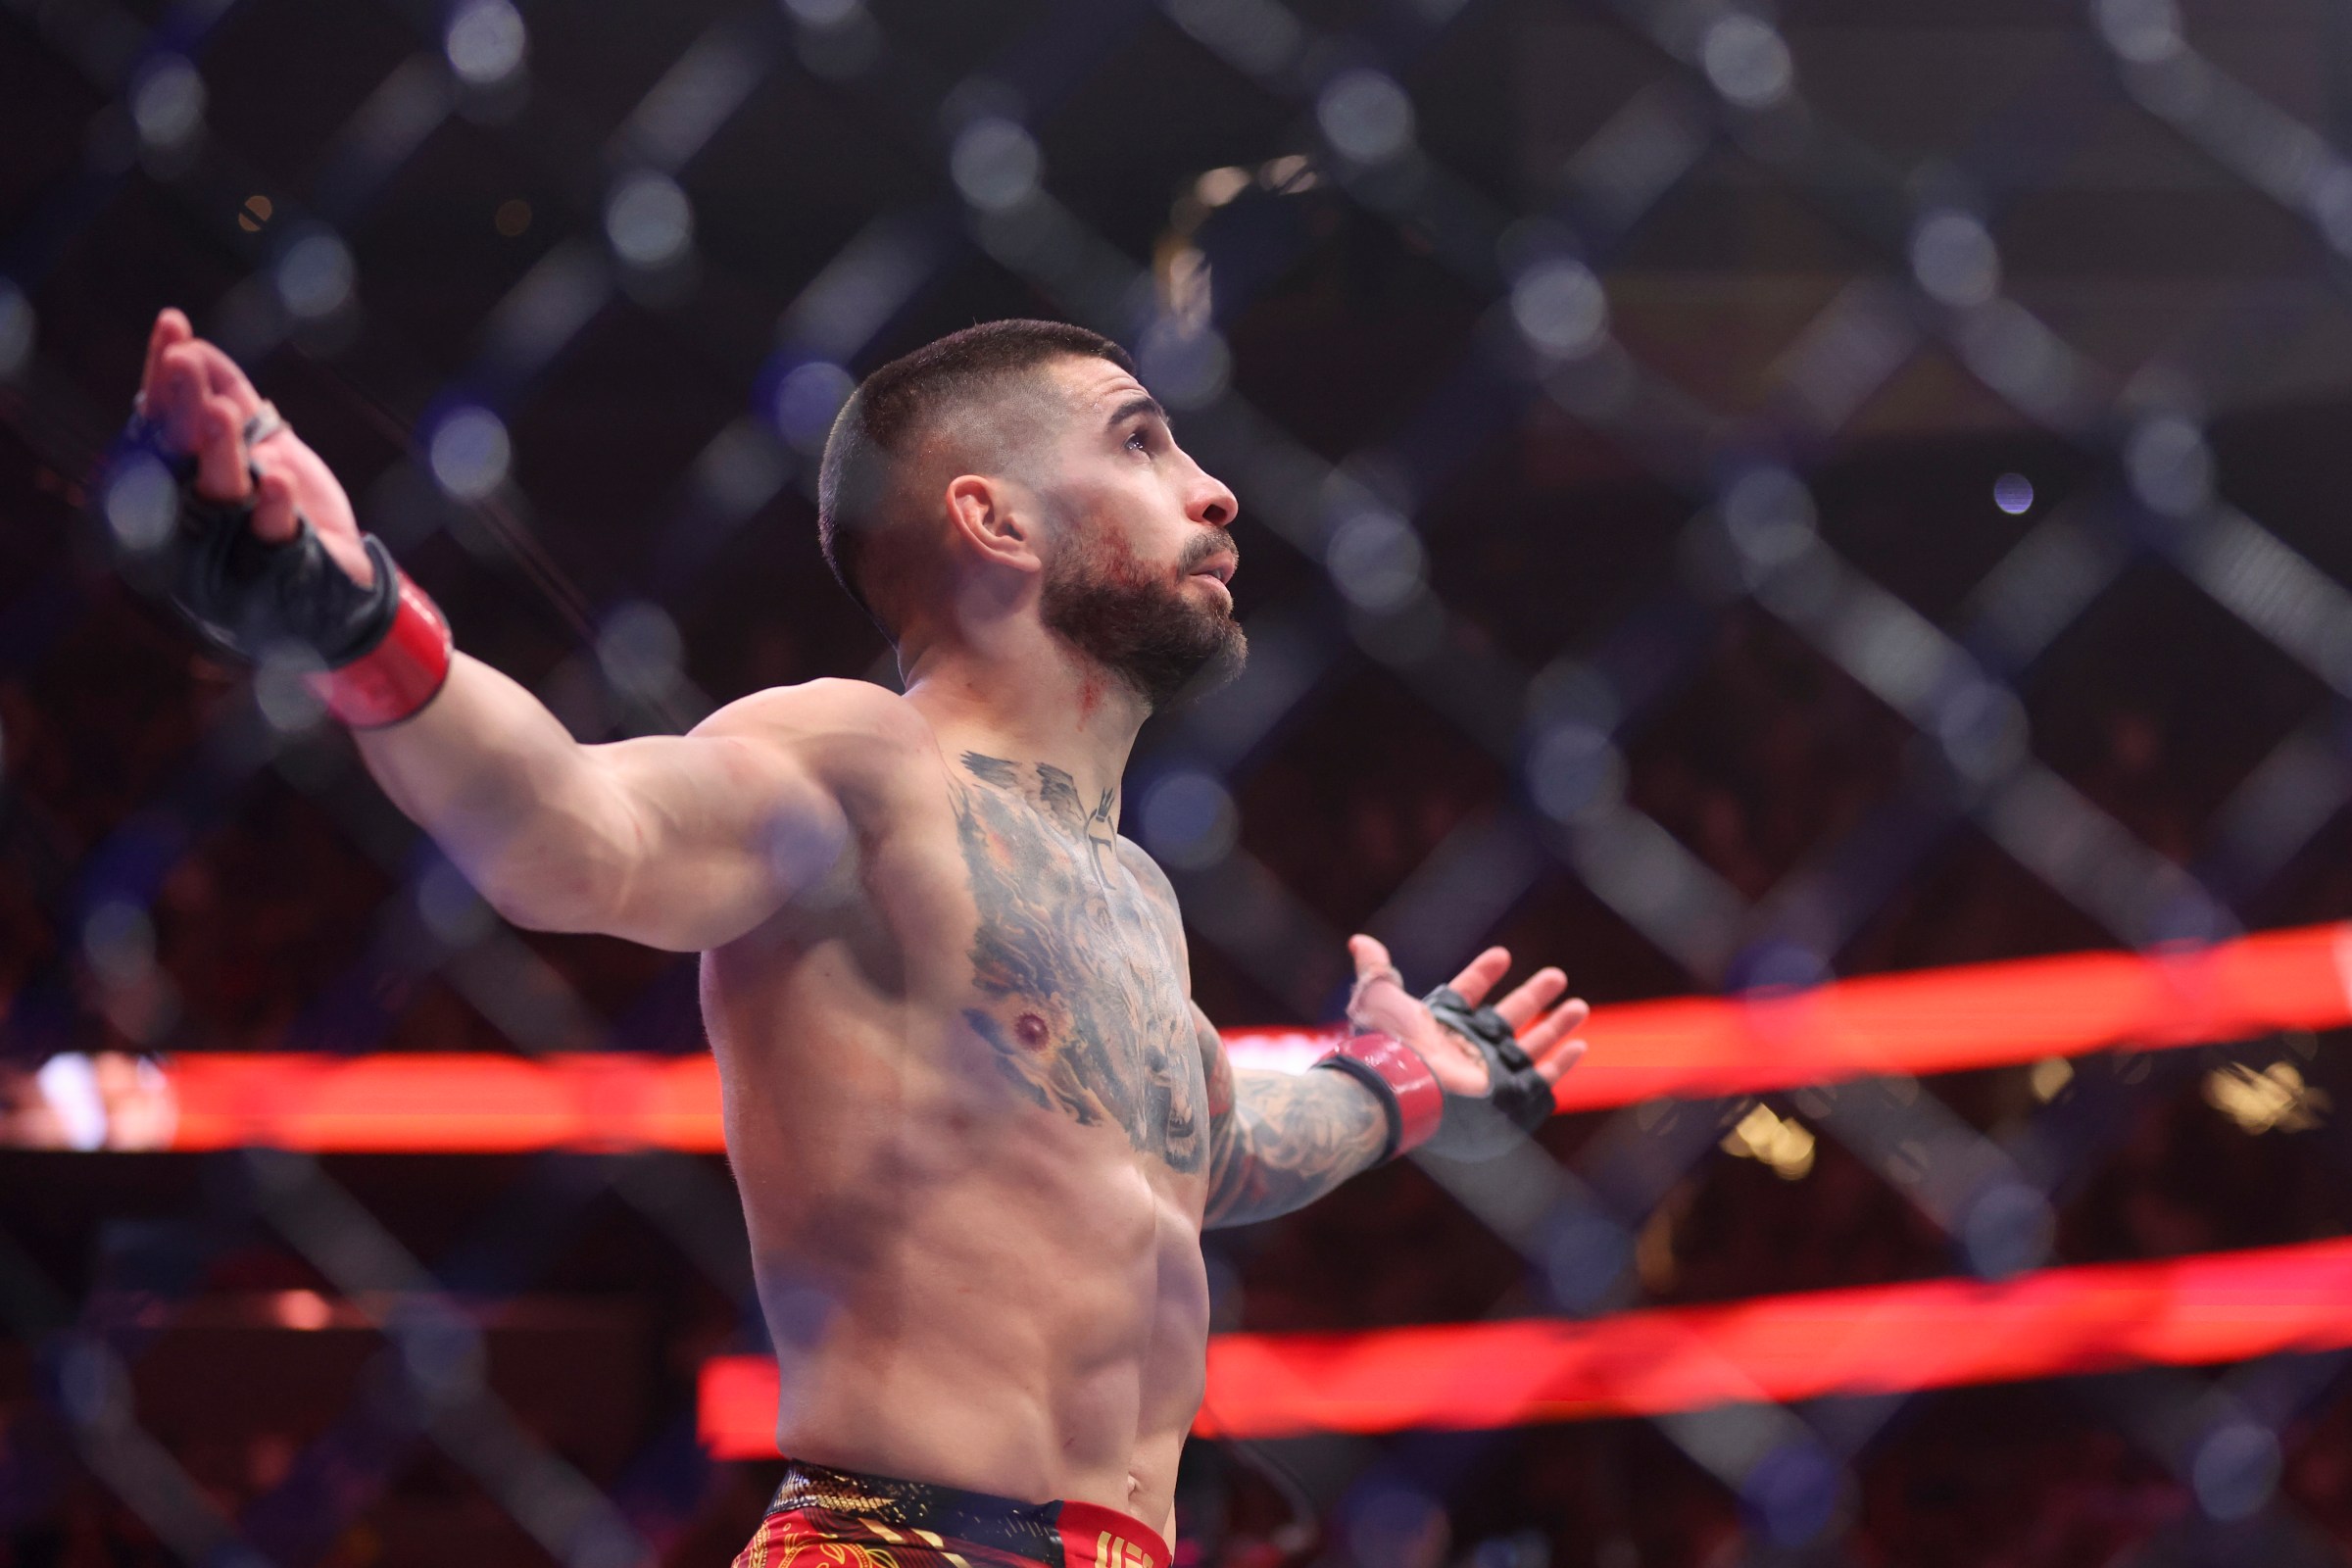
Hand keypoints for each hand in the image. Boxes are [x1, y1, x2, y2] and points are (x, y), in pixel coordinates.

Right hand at [137, 308, 373, 586]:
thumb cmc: (286, 502)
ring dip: (218, 450)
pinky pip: (270, 534)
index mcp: (182, 475)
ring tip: (221, 411)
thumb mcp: (265, 441)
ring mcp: (229, 543)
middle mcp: (192, 510)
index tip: (172, 325)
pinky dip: (274, 505)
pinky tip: (279, 478)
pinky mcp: (273, 569)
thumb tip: (195, 346)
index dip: (165, 375)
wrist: (334, 570)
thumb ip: (231, 395)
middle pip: (181, 453)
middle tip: (183, 362)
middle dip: (182, 406)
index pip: (164, 419)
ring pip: (217, 491)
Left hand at [1344, 933, 1588, 1095]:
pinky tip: (1578, 1045)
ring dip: (1556, 1025)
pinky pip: (1541, 1077)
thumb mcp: (1379, 998)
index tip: (1503, 955)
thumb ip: (1375, 969)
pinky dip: (1561, 1062)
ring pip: (1531, 1044)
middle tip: (1557, 976)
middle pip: (1507, 1017)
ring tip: (1578, 1006)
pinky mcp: (1506, 1094)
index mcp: (1440, 1025)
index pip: (1466, 994)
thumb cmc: (1391, 1044)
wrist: (1405, 1090)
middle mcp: (1467, 1047)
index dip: (1483, 975)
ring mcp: (1489, 1070)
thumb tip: (1359, 941)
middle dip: (1533, 996)